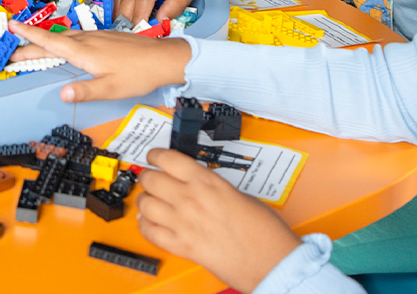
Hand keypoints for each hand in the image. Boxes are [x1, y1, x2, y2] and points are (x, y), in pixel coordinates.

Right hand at [8, 22, 190, 102]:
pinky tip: (65, 46)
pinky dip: (62, 40)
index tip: (12, 26)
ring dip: (46, 42)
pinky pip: (76, 36)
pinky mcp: (105, 37)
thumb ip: (85, 91)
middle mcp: (87, 40)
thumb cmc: (139, 74)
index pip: (50, 41)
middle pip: (52, 40)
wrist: (164, 58)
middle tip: (13, 50)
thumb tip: (62, 94)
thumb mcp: (110, 88)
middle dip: (31, 43)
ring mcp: (97, 36)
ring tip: (33, 47)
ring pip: (65, 37)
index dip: (29, 35)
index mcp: (84, 52)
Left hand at [136, 149, 302, 291]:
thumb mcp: (239, 193)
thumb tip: (198, 186)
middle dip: (148, 177)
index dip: (156, 155)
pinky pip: (150, 232)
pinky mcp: (182, 247)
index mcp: (207, 182)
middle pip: (150, 179)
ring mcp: (183, 223)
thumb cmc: (264, 231)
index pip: (168, 158)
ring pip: (145, 204)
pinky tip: (150, 223)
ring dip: (145, 201)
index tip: (153, 156)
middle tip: (151, 179)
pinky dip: (146, 226)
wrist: (271, 261)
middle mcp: (191, 199)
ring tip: (150, 201)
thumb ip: (212, 187)